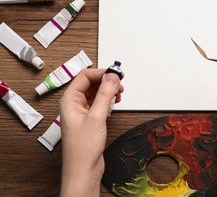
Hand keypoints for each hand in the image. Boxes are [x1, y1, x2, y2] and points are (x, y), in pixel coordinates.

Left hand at [59, 69, 123, 196]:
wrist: (83, 169)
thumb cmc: (82, 149)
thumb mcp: (96, 117)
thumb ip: (104, 94)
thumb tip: (112, 77)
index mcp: (69, 100)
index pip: (85, 76)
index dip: (101, 73)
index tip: (116, 73)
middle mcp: (74, 104)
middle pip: (90, 83)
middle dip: (106, 80)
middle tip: (120, 81)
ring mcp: (82, 112)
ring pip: (96, 92)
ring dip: (108, 89)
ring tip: (120, 91)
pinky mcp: (90, 119)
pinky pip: (99, 102)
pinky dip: (108, 99)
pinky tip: (116, 101)